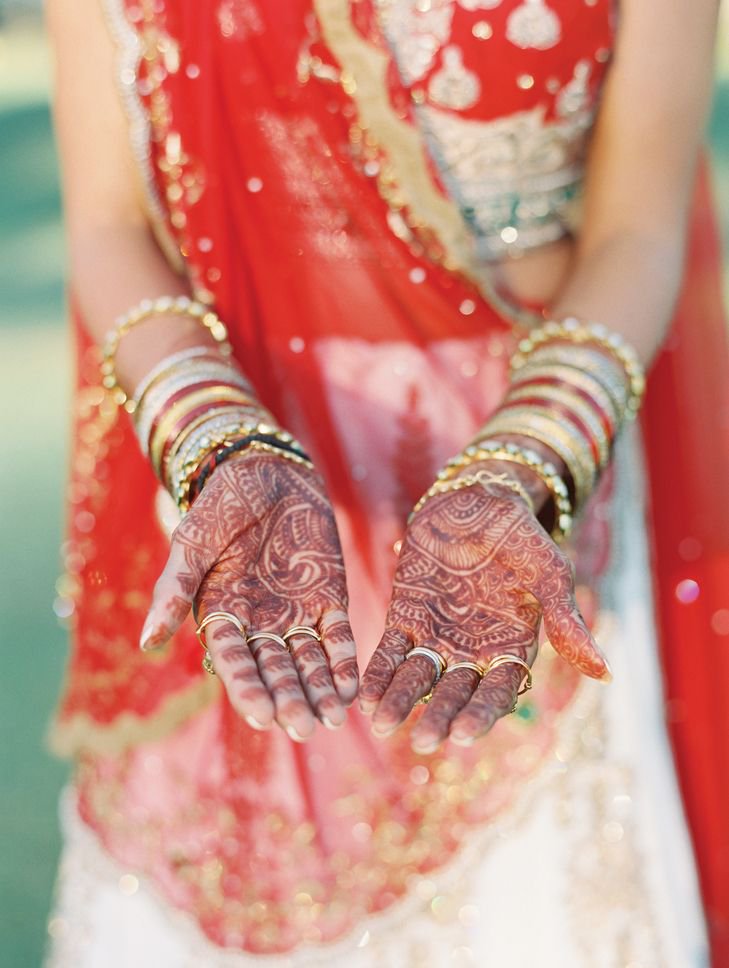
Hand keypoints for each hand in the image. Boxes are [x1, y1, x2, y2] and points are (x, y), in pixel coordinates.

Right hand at [140, 453, 358, 739]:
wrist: (267, 471)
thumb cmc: (221, 505)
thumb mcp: (193, 543)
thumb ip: (175, 589)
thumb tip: (147, 642)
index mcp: (222, 618)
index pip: (235, 663)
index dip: (248, 688)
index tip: (262, 715)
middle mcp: (259, 625)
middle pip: (275, 671)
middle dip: (290, 699)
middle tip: (304, 728)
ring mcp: (295, 615)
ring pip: (308, 662)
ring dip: (319, 691)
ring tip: (333, 720)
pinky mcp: (327, 600)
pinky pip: (337, 637)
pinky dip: (343, 662)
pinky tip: (352, 688)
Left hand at [360, 480, 609, 753]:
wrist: (477, 501)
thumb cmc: (521, 538)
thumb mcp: (549, 574)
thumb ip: (566, 621)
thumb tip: (606, 674)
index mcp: (511, 648)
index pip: (498, 691)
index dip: (482, 713)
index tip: (465, 734)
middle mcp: (472, 652)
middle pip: (455, 693)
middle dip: (439, 716)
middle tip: (424, 740)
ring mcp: (436, 638)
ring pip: (418, 679)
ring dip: (401, 702)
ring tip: (382, 724)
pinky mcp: (404, 618)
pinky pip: (390, 653)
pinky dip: (378, 674)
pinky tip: (363, 695)